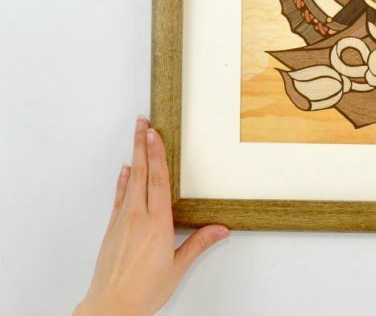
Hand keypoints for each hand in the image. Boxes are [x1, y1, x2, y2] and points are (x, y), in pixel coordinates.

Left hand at [74, 116, 229, 315]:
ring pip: (129, 181)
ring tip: (136, 137)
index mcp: (157, 222)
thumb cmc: (144, 290)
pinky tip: (124, 171)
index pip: (158, 179)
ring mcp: (122, 221)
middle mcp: (138, 216)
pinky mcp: (112, 229)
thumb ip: (199, 244)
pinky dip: (122, 181)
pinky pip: (119, 197)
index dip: (157, 154)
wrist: (110, 308)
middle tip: (142, 122)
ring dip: (133, 156)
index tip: (156, 133)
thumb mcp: (177, 267)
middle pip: (141, 172)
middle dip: (142, 144)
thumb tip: (221, 229)